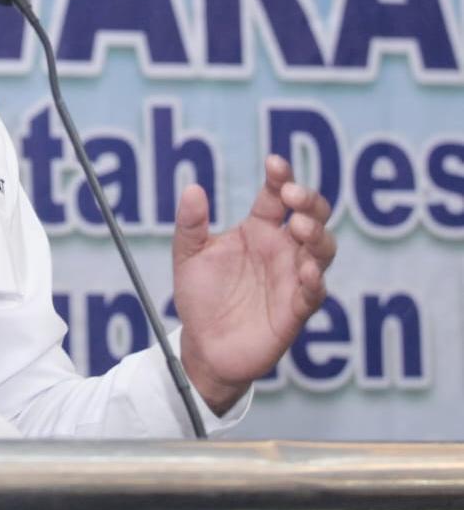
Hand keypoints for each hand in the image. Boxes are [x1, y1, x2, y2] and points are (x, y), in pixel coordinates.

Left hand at [172, 155, 335, 414]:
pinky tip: (307, 271)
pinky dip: (315, 280)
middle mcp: (281, 249)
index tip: (274, 164)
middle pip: (311, 216)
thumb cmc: (200, 296)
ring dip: (317, 235)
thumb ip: (190, 224)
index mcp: (258, 230)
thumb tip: (192, 188)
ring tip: (298, 227)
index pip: (276, 196)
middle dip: (309, 201)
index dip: (281, 177)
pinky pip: (315, 293)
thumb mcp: (187, 255)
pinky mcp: (296, 310)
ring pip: (322, 250)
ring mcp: (292, 278)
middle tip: (292, 196)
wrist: (203, 345)